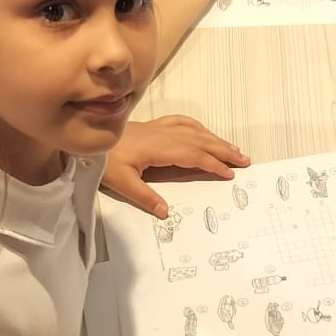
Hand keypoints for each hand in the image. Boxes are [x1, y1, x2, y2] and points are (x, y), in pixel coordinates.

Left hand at [103, 115, 250, 217]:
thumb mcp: (121, 183)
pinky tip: (205, 132)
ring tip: (233, 149)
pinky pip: (183, 122)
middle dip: (224, 150)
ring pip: (195, 131)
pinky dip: (199, 127)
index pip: (194, 156)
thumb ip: (145, 197)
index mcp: (160, 149)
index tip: (230, 174)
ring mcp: (160, 128)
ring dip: (216, 139)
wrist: (90, 139)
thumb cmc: (104, 162)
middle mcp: (164, 135)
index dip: (214, 164)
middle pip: (201, 141)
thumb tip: (166, 213)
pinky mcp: (154, 125)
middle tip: (244, 160)